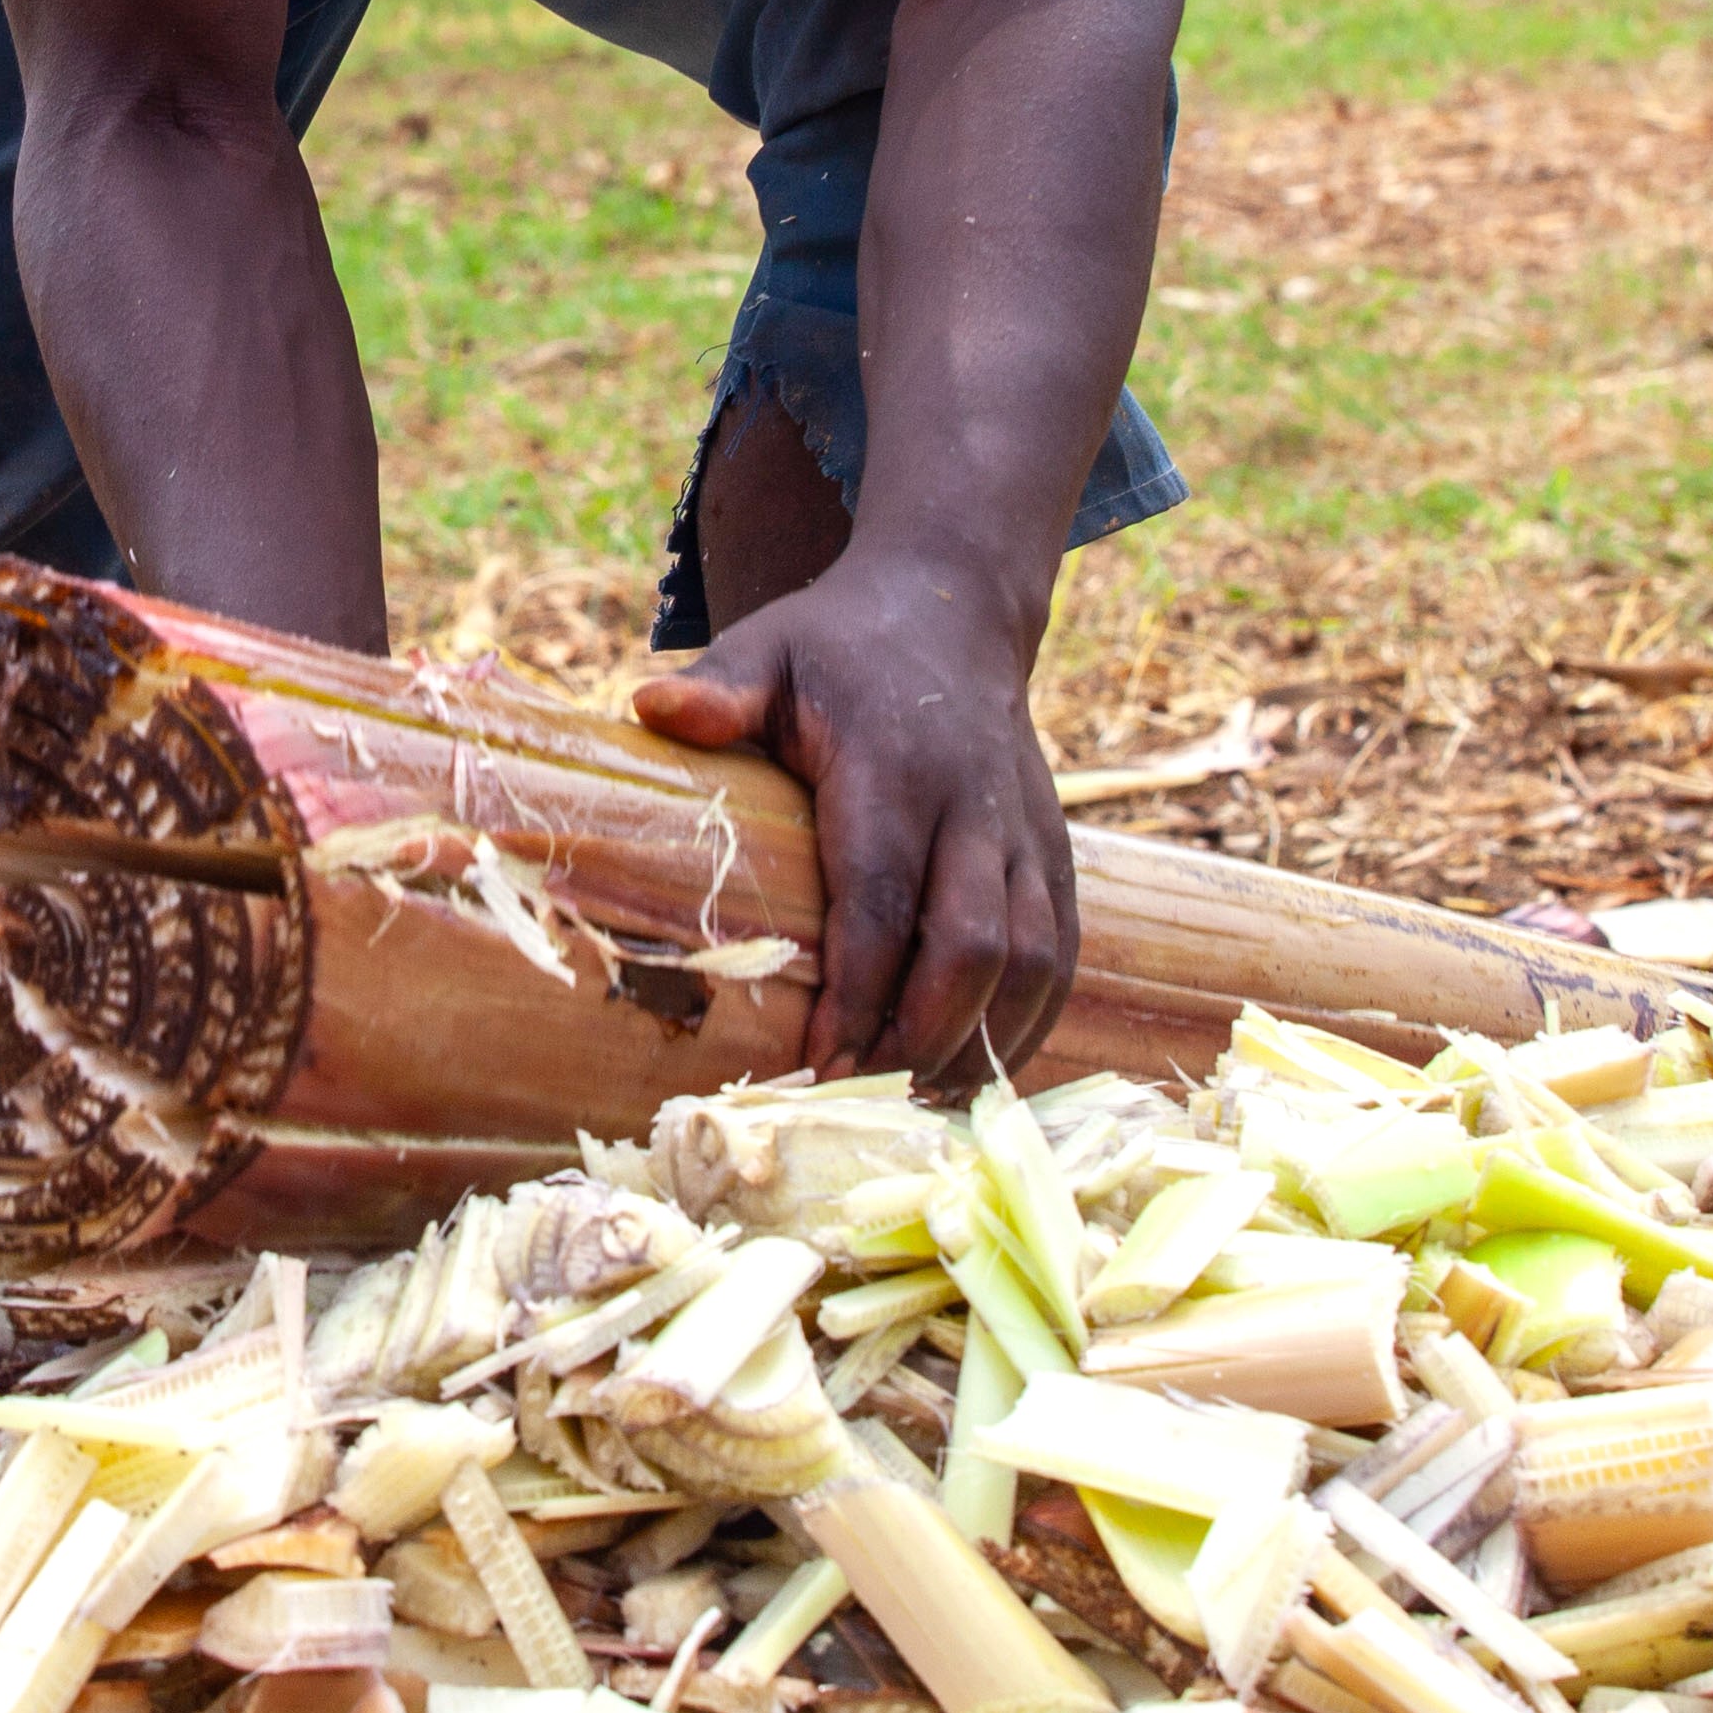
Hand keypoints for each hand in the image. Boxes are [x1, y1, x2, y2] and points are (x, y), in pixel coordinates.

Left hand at [633, 550, 1077, 1085]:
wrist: (954, 607)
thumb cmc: (837, 646)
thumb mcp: (769, 646)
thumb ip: (718, 685)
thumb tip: (649, 711)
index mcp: (895, 764)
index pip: (883, 893)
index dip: (858, 986)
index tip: (817, 1059)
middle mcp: (974, 804)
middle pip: (971, 944)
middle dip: (918, 1034)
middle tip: (857, 1097)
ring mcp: (1025, 831)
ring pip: (1033, 959)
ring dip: (979, 1043)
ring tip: (914, 1104)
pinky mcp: (1054, 853)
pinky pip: (1063, 953)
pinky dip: (1027, 1023)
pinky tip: (975, 1072)